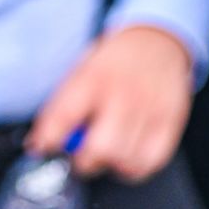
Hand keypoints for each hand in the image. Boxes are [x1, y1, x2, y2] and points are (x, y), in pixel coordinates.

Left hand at [26, 24, 193, 182]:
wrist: (157, 41)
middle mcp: (124, 93)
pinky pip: (152, 161)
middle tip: (83, 157)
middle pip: (101, 149)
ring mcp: (150, 107)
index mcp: (93, 79)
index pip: (64, 118)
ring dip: (111, 165)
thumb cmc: (112, 64)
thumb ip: (58, 110)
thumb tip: (37, 145)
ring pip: (126, 161)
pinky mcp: (171, 120)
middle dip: (85, 162)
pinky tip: (128, 155)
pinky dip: (136, 167)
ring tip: (109, 153)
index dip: (50, 142)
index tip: (46, 148)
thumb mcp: (79, 74)